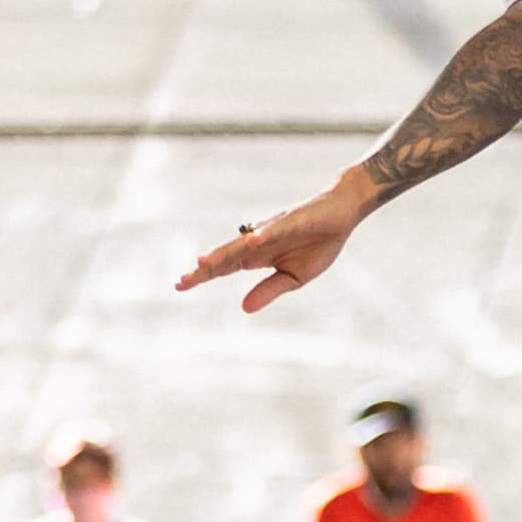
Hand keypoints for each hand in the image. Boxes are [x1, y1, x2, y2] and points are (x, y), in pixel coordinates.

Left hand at [177, 172, 370, 315]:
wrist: (342, 213)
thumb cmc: (318, 242)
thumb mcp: (294, 277)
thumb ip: (268, 290)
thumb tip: (243, 308)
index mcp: (258, 256)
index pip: (224, 267)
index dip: (203, 275)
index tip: (179, 285)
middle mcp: (258, 242)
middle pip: (227, 257)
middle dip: (205, 269)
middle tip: (181, 282)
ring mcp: (272, 230)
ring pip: (243, 244)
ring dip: (224, 253)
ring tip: (203, 263)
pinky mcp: (291, 221)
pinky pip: (274, 230)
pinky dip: (262, 236)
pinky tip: (250, 243)